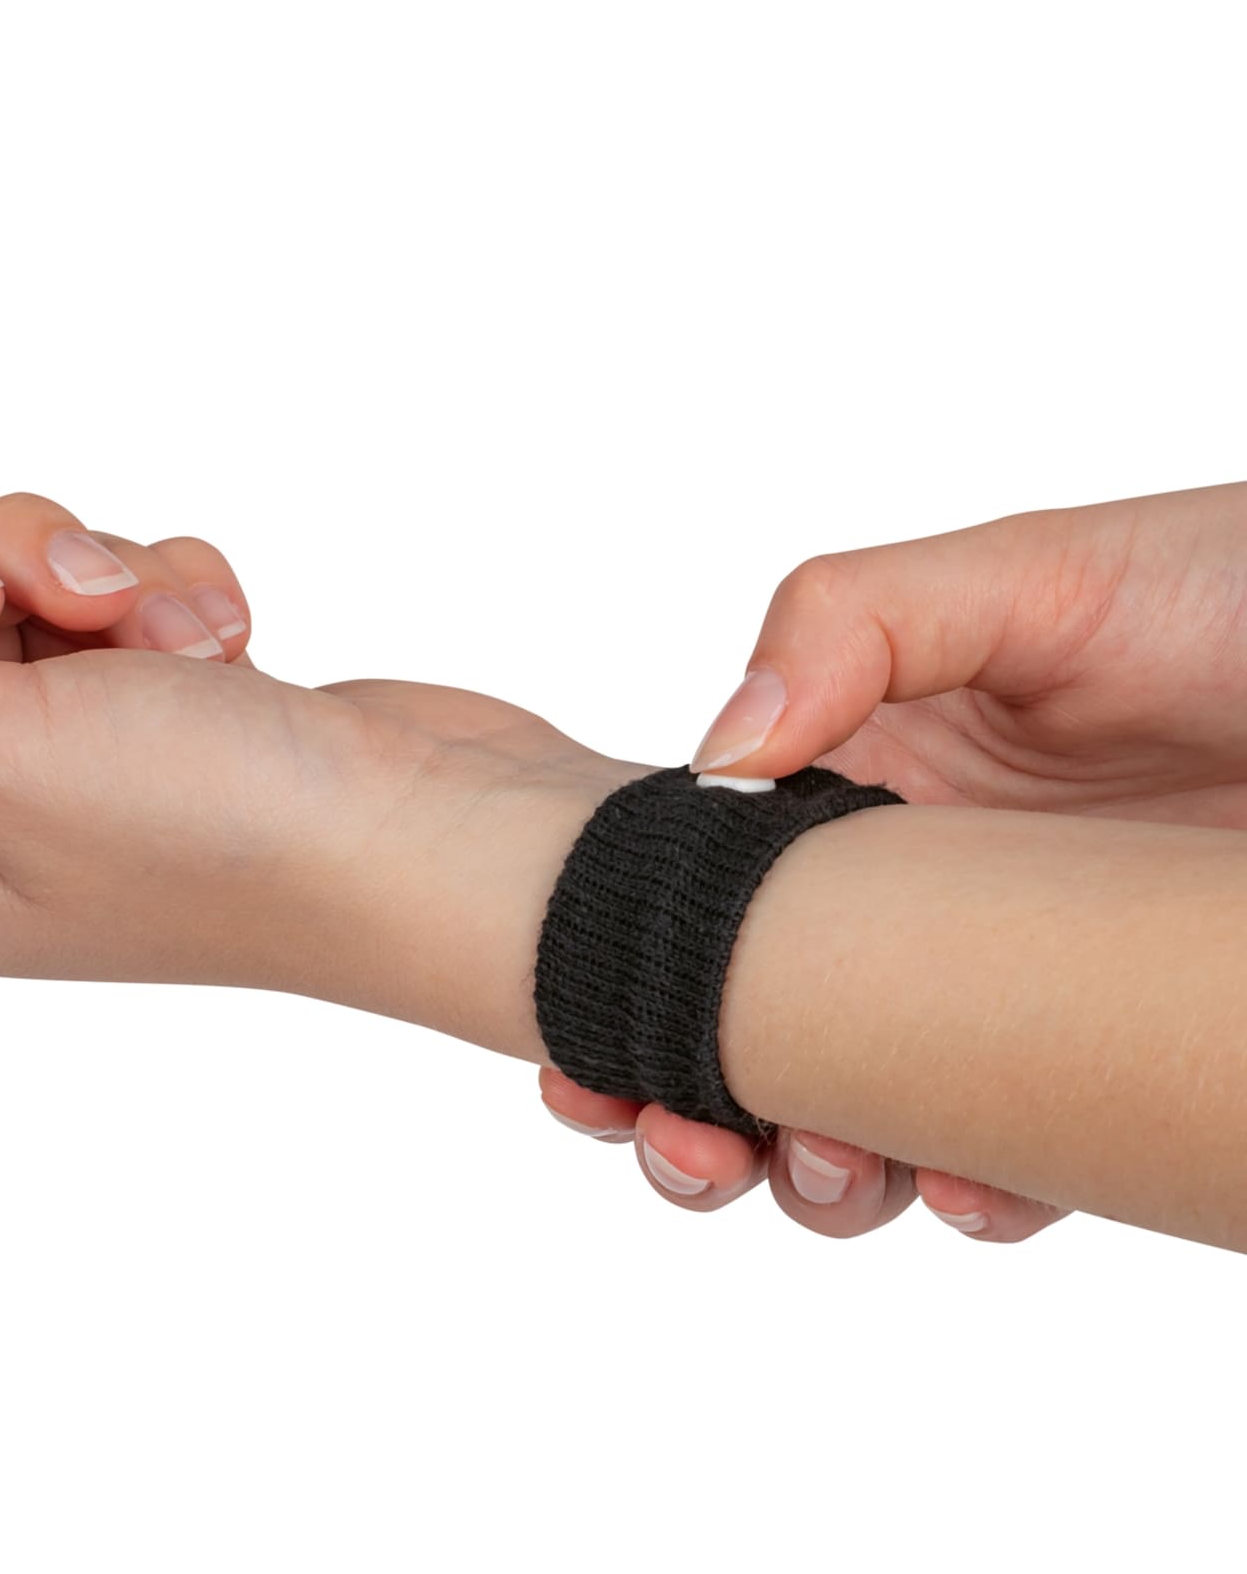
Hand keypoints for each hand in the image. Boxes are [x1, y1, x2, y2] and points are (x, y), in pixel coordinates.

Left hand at [0, 493, 650, 1041]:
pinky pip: (128, 588)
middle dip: (5, 573)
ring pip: (28, 577)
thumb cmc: (223, 832)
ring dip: (109, 577)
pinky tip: (238, 646)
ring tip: (189, 637)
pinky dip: (181, 593)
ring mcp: (93, 752)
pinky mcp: (179, 700)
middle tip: (84, 607)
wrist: (426, 838)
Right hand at [546, 479, 1246, 1241]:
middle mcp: (920, 897)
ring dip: (814, 1172)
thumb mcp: (1034, 578)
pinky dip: (973, 1194)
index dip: (639, 983)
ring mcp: (1009, 986)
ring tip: (827, 1166)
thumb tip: (715, 754)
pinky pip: (1018, 1161)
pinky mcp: (1108, 1056)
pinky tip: (972, 1188)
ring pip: (869, 1116)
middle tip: (689, 1141)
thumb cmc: (1234, 594)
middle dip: (700, 1114)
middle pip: (768, 1030)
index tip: (589, 1057)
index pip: (712, 903)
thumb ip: (849, 627)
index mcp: (862, 787)